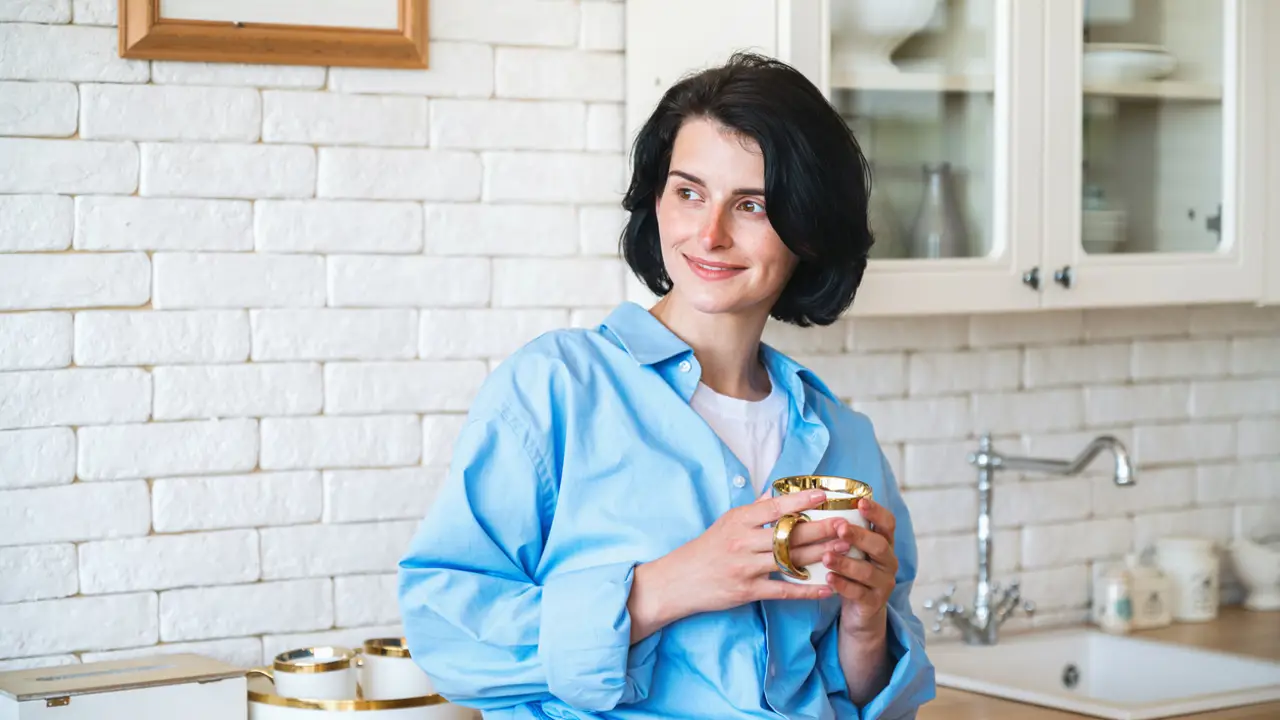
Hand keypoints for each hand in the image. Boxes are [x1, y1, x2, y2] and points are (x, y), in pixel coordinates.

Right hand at [630, 489, 849, 638]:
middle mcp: (742, 542)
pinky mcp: (747, 591)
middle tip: (845, 525)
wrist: (678, 580)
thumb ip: (753, 510)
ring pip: (790, 560)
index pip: (774, 508)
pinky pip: (783, 591)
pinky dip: (807, 591)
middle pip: (788, 534)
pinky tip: (827, 588)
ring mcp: (745, 568)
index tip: (823, 495)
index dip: (800, 501)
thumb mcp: (726, 523)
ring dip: (821, 556)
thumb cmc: (705, 549)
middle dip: (821, 530)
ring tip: (844, 549)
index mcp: (738, 521)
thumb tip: (774, 492)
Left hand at [822, 497, 898, 637]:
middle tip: (840, 527)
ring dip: (846, 562)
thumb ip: (842, 530)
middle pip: (880, 545)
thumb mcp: (850, 550)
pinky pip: (859, 593)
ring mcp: (883, 583)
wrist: (859, 611)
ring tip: (826, 557)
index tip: (860, 501)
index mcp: (884, 543)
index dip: (876, 511)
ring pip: (867, 571)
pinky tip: (828, 579)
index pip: (888, 523)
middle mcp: (888, 561)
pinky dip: (843, 585)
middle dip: (859, 535)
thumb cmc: (850, 571)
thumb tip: (813, 499)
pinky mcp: (874, 603)